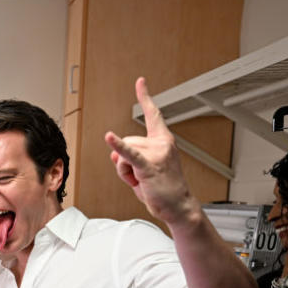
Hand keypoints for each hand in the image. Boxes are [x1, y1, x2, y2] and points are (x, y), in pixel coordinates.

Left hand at [104, 77, 199, 226]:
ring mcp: (157, 154)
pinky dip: (118, 147)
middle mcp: (162, 143)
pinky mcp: (149, 166)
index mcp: (163, 140)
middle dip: (125, 162)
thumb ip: (128, 155)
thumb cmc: (163, 188)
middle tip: (139, 177)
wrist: (178, 206)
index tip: (140, 81)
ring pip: (124, 153)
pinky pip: (129, 154)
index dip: (145, 97)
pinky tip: (109, 137)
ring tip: (140, 180)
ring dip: (125, 171)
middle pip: (128, 141)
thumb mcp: (143, 168)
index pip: (153, 114)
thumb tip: (114, 150)